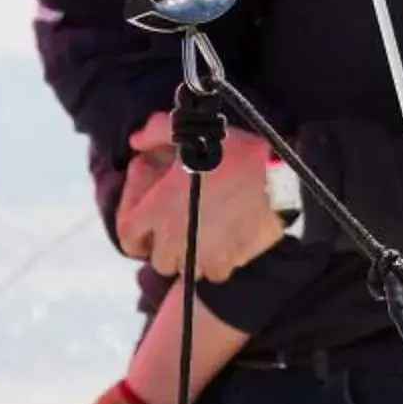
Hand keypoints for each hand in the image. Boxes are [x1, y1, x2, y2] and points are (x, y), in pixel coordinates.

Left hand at [114, 129, 281, 279]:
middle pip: (160, 260)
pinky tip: (227, 244)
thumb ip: (156, 132)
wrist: (274, 176)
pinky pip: (216, 272)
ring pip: (187, 270)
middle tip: (180, 231)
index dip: (135, 236)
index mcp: (157, 208)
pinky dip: (218, 263)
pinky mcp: (228, 260)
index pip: (128, 236)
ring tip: (204, 238)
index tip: (146, 231)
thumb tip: (136, 142)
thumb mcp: (188, 130)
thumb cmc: (230, 152)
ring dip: (191, 257)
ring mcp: (201, 253)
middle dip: (167, 249)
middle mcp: (174, 237)